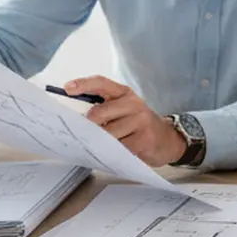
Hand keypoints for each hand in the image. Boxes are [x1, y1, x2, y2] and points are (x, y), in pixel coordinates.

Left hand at [68, 76, 185, 166]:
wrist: (168, 140)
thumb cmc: (138, 125)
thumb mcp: (124, 111)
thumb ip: (104, 110)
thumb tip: (76, 119)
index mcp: (125, 93)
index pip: (101, 83)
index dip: (83, 84)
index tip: (67, 88)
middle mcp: (133, 103)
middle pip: (99, 112)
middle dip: (89, 126)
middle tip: (88, 134)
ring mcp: (140, 121)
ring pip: (107, 133)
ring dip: (103, 143)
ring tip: (110, 145)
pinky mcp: (143, 139)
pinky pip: (118, 148)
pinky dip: (113, 152)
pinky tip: (119, 152)